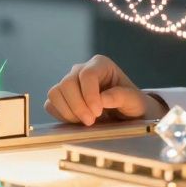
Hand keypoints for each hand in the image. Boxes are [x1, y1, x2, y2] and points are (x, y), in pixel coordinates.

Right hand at [44, 54, 164, 125]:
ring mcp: (69, 83)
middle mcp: (81, 70)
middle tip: (92, 121)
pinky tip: (77, 121)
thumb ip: (122, 97)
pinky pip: (50, 105)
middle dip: (78, 106)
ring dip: (68, 112)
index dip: (89, 95)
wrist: (125, 116)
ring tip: (86, 122)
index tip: (98, 112)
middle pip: (67, 83)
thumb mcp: (135, 101)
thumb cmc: (132, 104)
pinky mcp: (61, 98)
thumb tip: (102, 98)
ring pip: (55, 93)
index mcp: (100, 64)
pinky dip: (61, 116)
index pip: (87, 75)